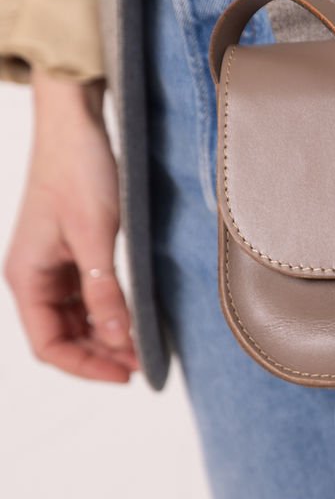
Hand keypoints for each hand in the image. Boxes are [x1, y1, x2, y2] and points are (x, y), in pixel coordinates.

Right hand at [3, 69, 138, 381]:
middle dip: (101, 355)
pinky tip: (136, 318)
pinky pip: (89, 299)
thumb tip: (117, 337)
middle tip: (143, 363)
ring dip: (108, 337)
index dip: (86, 367)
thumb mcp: (95, 235)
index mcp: (27, 277)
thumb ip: (104, 289)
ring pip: (79, 322)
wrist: (77, 124)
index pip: (49, 345)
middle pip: (65, 338)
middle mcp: (36, 277)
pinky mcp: (74, 255)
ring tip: (143, 345)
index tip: (126, 374)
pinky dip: (111, 314)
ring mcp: (55, 267)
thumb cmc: (77, 170)